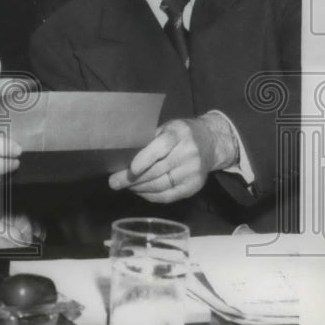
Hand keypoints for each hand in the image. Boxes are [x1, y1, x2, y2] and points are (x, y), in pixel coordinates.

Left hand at [108, 112, 238, 202]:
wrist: (210, 142)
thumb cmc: (180, 134)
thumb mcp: (166, 128)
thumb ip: (149, 140)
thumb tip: (122, 156)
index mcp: (179, 133)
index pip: (161, 147)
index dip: (145, 159)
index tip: (130, 168)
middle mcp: (189, 153)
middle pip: (158, 170)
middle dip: (133, 178)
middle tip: (114, 182)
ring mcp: (193, 172)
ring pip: (161, 185)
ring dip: (139, 188)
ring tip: (123, 187)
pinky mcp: (194, 186)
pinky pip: (169, 196)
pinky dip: (151, 196)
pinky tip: (139, 192)